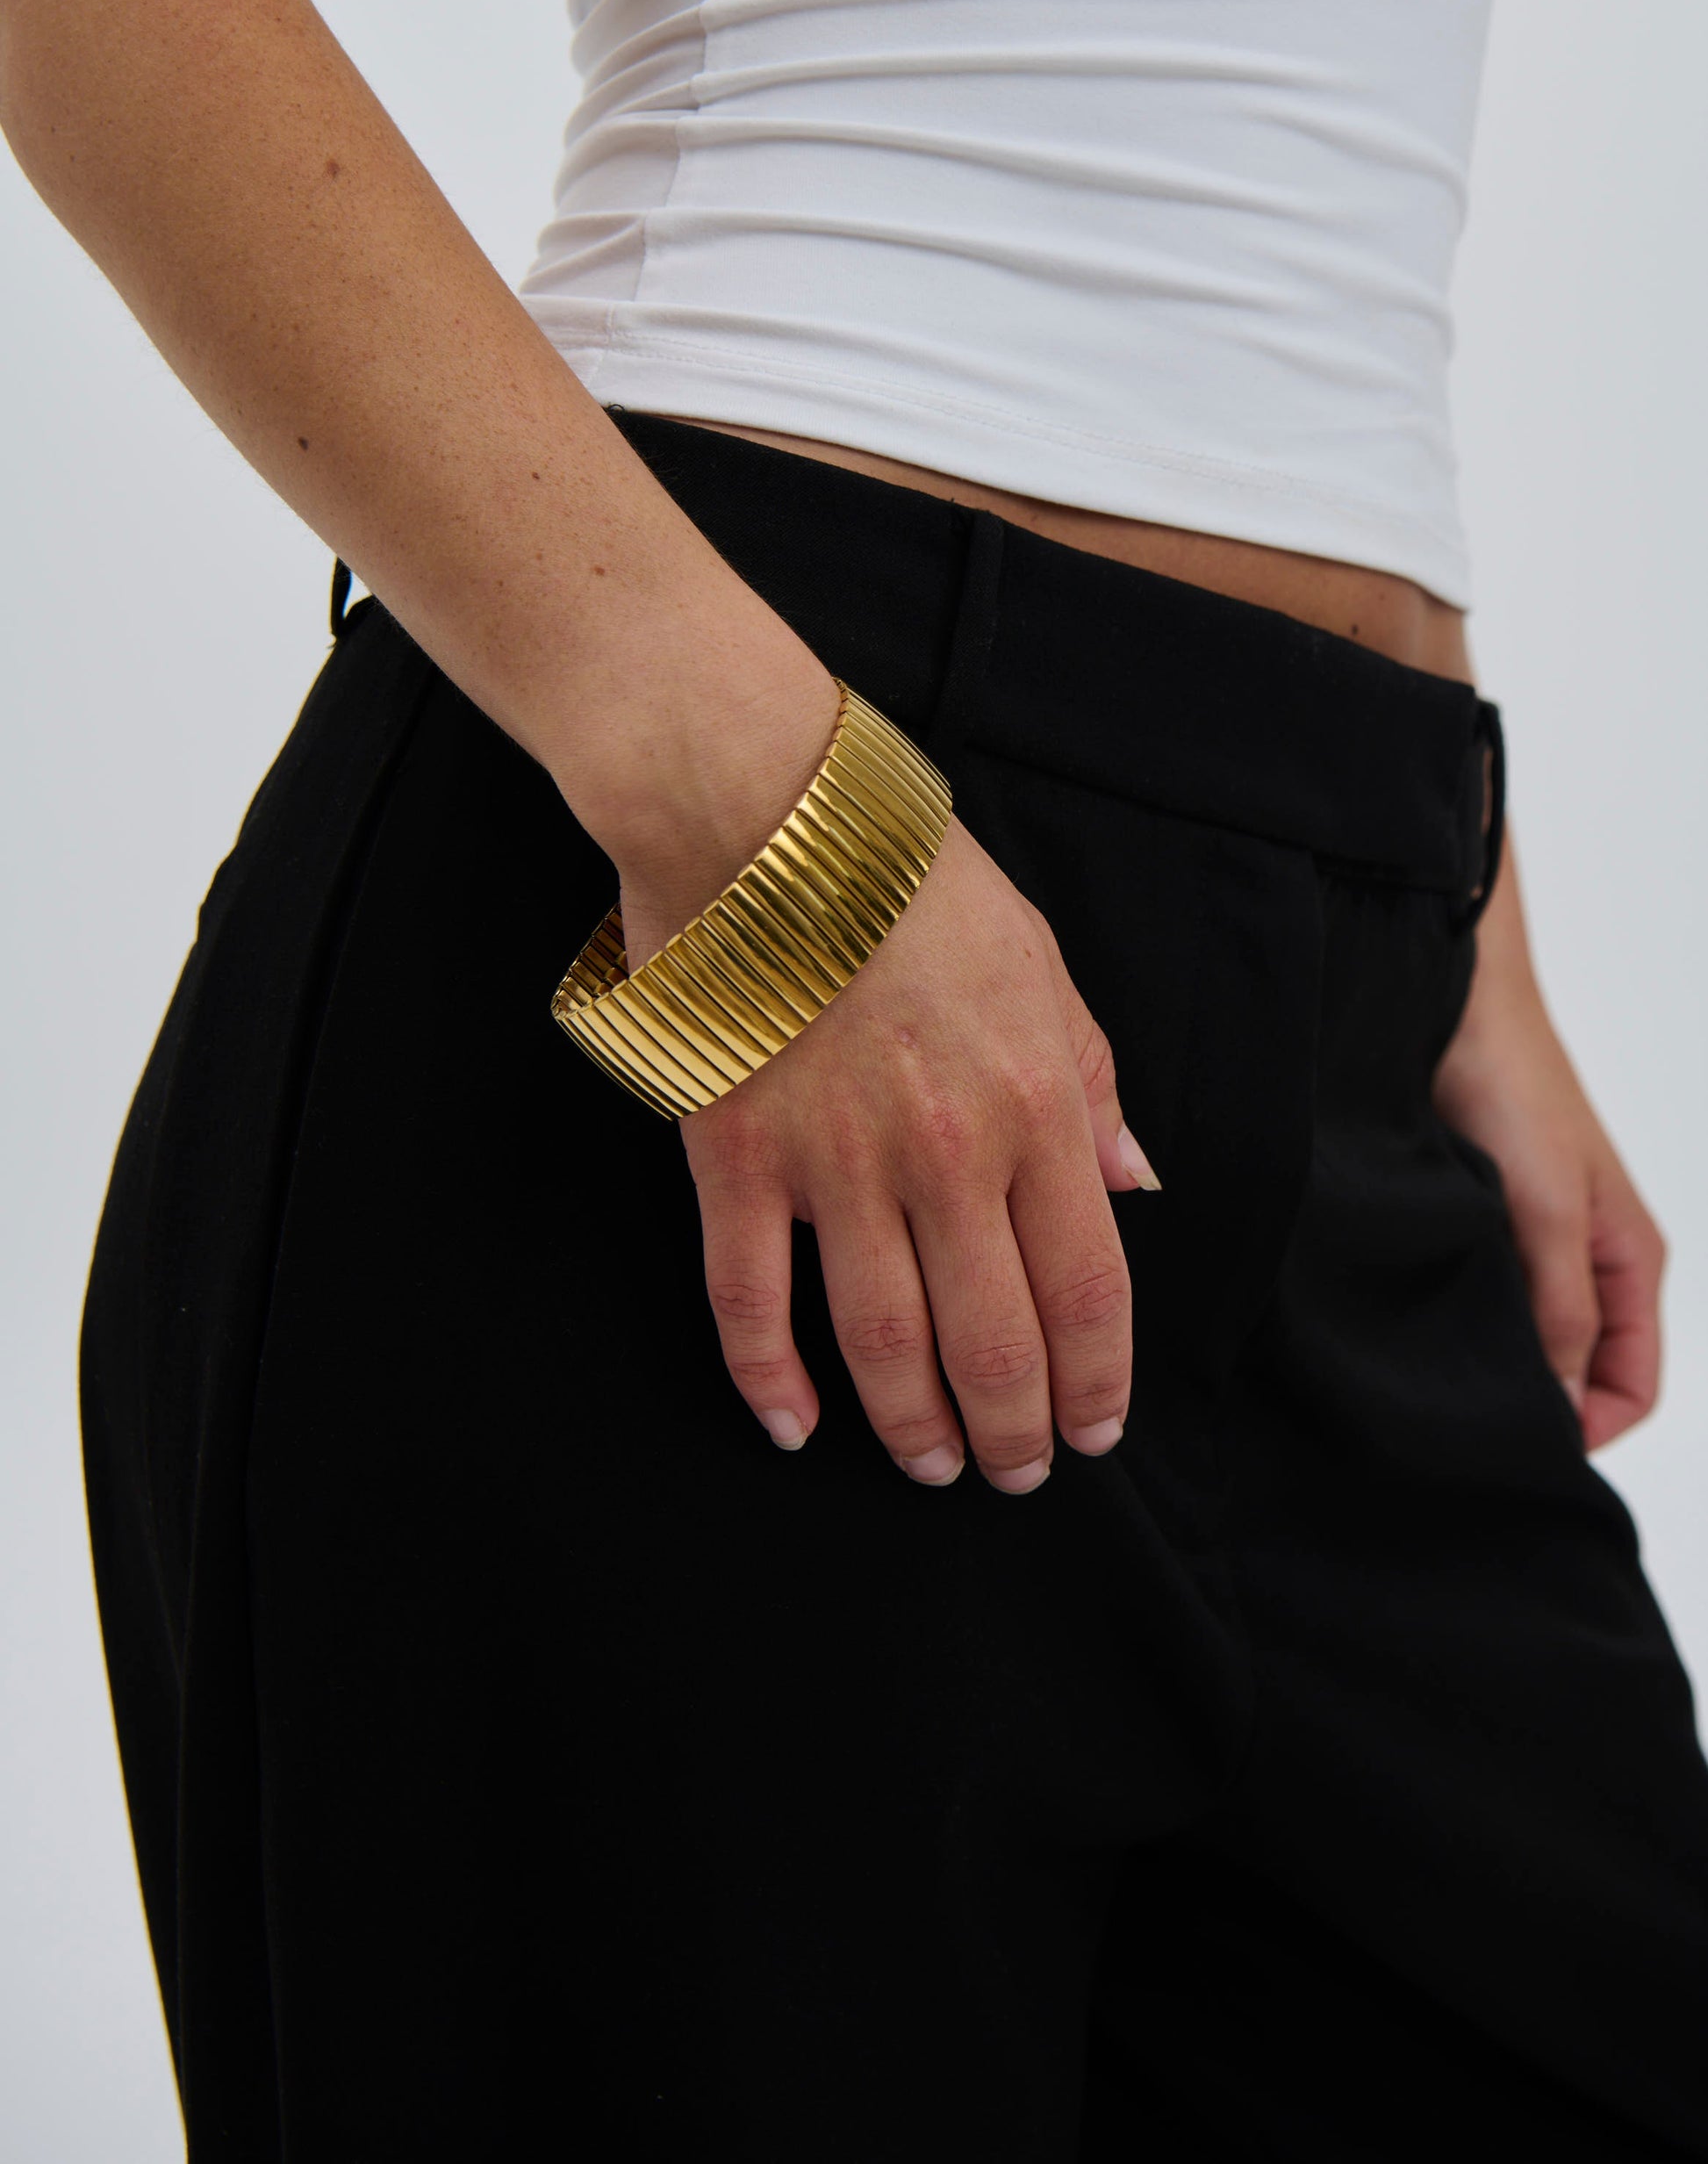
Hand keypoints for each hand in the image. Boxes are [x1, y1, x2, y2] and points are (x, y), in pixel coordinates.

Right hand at [623, 817, 1157, 1492]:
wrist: (762, 812)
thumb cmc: (911, 879)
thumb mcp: (1042, 965)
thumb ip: (1092, 1085)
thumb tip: (1135, 1186)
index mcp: (1034, 1107)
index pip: (1087, 1288)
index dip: (1096, 1380)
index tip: (1095, 1429)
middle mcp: (944, 1156)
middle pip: (992, 1341)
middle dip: (1015, 1428)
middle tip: (1016, 1470)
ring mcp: (831, 1165)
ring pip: (883, 1344)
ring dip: (915, 1428)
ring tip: (935, 1465)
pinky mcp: (734, 1158)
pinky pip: (750, 1301)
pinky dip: (771, 1380)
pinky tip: (796, 1427)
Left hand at [1434, 870, 1664, 1451]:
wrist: (1452, 996)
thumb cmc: (1514, 1081)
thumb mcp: (1547, 1207)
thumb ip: (1562, 1306)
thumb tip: (1562, 1410)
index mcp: (1629, 1258)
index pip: (1632, 1384)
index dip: (1587, 1425)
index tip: (1518, 1441)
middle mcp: (1587, 1255)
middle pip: (1580, 1368)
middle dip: (1535, 1399)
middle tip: (1461, 1415)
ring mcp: (1533, 1237)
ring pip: (1526, 1333)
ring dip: (1491, 1354)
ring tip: (1433, 1365)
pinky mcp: (1481, 1217)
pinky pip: (1482, 1292)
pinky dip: (1458, 1312)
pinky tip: (1413, 1312)